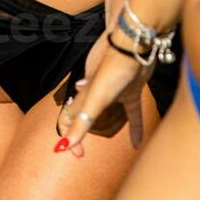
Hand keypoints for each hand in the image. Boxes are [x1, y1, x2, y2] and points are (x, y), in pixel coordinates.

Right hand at [54, 39, 147, 156]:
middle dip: (79, 132)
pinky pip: (131, 113)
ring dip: (103, 128)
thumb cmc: (113, 68)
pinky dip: (134, 129)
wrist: (134, 43)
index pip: (67, 120)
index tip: (77, 155)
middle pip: (82, 116)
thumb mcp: (96, 99)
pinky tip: (136, 144)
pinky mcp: (131, 90)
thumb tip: (63, 147)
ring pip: (105, 113)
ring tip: (104, 141)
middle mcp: (95, 94)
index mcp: (83, 97)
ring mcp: (113, 92)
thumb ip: (82, 122)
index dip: (68, 138)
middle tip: (81, 152)